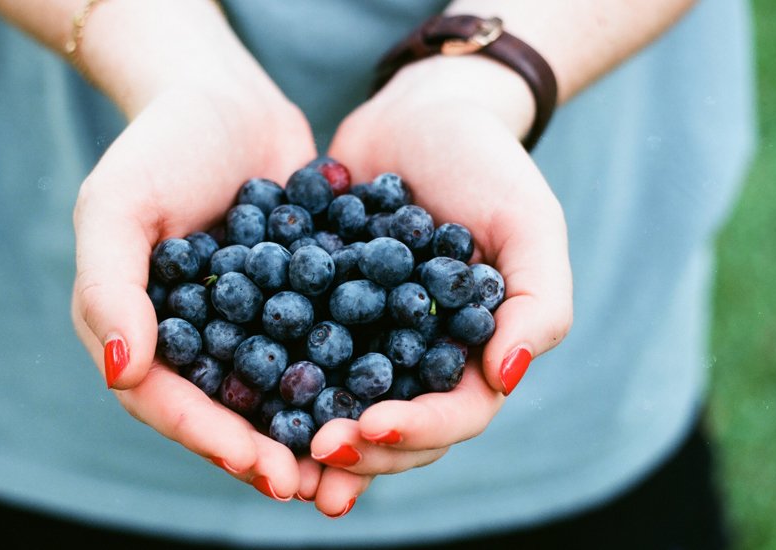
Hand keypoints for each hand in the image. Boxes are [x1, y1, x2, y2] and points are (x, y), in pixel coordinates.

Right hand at [70, 81, 316, 500]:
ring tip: (353, 462)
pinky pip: (318, 348)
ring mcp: (247, 325)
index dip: (212, 439)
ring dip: (310, 431)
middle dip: (267, 452)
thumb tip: (122, 374)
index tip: (262, 468)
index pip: (168, 401)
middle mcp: (192, 340)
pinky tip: (387, 398)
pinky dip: (346, 376)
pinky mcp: (297, 304)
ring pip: (276, 392)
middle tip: (312, 487)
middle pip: (225, 411)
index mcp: (138, 332)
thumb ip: (108, 288)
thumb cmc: (158, 145)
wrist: (225, 98)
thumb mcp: (116, 205)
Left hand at [301, 55, 572, 506]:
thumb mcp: (528, 222)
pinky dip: (271, 381)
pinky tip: (237, 393)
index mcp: (474, 353)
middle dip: (359, 449)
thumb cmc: (486, 164)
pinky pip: (294, 355)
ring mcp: (366, 341)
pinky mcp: (318, 313)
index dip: (418, 431)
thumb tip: (508, 378)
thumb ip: (538, 301)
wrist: (418, 113)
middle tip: (317, 451)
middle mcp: (419, 360)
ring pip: (341, 406)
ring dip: (312, 438)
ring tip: (275, 457)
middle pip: (393, 428)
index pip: (455, 415)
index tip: (373, 428)